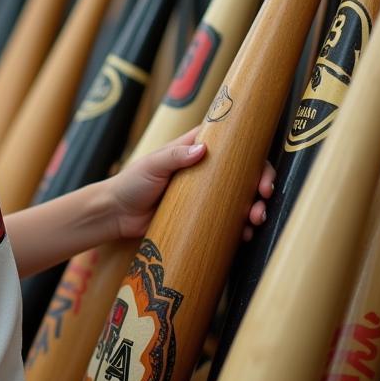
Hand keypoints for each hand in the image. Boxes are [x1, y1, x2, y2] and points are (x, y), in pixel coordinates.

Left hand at [106, 127, 274, 241]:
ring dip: (254, 208)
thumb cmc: (131, 183)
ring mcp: (205, 195)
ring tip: (254, 221)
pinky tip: (245, 235)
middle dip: (260, 185)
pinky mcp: (201, 217)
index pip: (232, 144)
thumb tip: (202, 149)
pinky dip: (240, 228)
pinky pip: (227, 221)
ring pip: (240, 198)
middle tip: (263, 200)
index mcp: (194, 150)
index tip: (261, 173)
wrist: (117, 215)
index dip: (252, 156)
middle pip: (243, 173)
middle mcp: (206, 171)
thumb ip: (174, 156)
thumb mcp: (151, 165)